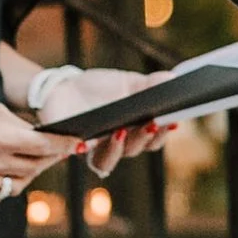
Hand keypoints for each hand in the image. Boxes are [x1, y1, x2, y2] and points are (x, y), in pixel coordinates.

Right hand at [0, 93, 76, 202]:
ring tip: (37, 161)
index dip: (63, 145)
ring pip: (19, 183)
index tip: (76, 143)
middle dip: (51, 158)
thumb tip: (47, 137)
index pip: (42, 146)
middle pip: (34, 166)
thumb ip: (22, 127)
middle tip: (60, 151)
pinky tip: (14, 172)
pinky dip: (11, 184)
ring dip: (33, 172)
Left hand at [37, 69, 175, 176]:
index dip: (164, 133)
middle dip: (145, 136)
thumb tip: (173, 78)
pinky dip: (84, 148)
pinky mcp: (71, 145)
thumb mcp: (127, 82)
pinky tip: (87, 142)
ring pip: (108, 160)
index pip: (154, 140)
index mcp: (134, 131)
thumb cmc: (100, 89)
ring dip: (117, 148)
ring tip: (120, 130)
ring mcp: (94, 148)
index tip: (172, 120)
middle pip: (135, 149)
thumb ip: (150, 84)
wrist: (65, 88)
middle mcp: (117, 144)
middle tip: (152, 121)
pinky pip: (78, 154)